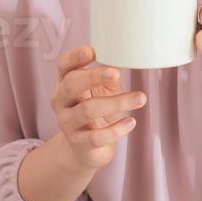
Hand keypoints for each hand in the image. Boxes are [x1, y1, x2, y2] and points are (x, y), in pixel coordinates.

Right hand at [49, 45, 145, 170]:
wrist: (86, 149)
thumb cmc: (97, 110)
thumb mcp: (103, 89)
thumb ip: (109, 77)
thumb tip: (122, 63)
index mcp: (66, 82)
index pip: (64, 66)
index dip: (75, 57)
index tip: (91, 51)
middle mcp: (61, 101)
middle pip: (70, 85)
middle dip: (93, 77)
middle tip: (115, 72)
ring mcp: (67, 123)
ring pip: (86, 110)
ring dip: (116, 103)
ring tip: (140, 98)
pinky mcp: (78, 143)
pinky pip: (96, 137)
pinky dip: (116, 129)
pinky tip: (131, 122)